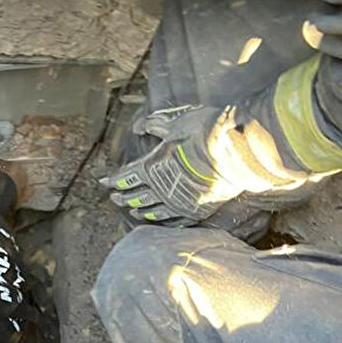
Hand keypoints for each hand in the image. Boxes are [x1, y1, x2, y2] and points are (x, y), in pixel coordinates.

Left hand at [101, 104, 240, 224]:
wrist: (238, 149)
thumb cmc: (205, 131)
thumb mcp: (176, 122)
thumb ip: (155, 125)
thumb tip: (137, 127)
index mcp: (152, 167)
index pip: (125, 177)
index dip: (113, 180)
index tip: (103, 182)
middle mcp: (161, 188)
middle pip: (135, 195)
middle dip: (122, 196)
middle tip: (113, 197)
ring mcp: (178, 202)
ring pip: (152, 210)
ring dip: (139, 209)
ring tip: (132, 210)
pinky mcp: (196, 210)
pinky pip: (173, 220)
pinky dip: (162, 219)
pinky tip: (157, 219)